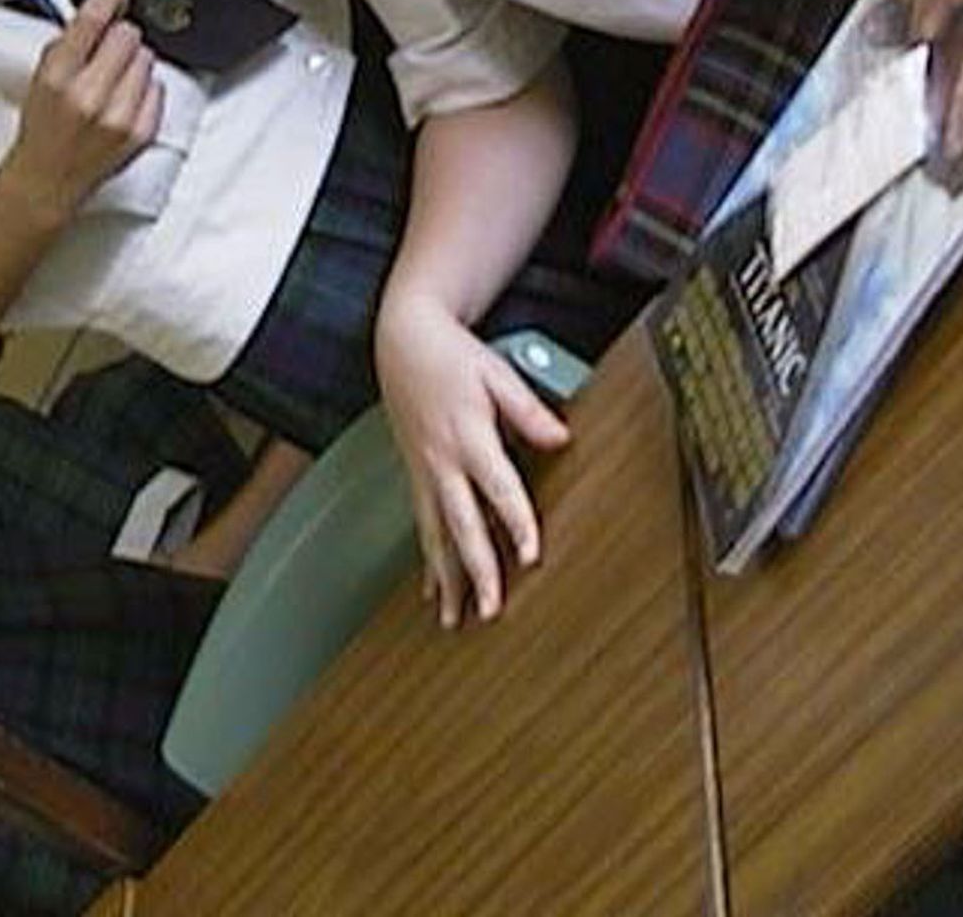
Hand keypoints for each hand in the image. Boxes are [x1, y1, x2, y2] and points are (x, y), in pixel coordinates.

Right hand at [3, 0, 163, 214]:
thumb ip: (70, 42)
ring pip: (147, 59)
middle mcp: (90, 96)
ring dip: (132, 64)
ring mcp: (119, 116)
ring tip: (111, 82)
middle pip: (128, 35)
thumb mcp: (41, 77)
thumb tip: (102, 7)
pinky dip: (144, 89)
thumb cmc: (43, 128)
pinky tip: (123, 101)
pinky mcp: (140, 132)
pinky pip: (158, 87)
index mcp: (58, 77)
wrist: (48, 179)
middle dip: (118, 37)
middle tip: (106, 51)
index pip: (92, 20)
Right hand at [374, 300, 569, 628]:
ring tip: (453, 621)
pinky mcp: (415, 474)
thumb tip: (560, 439)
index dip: (515, 523)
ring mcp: (424, 470)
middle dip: (475, 570)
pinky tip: (433, 591)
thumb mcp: (497, 373)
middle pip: (461, 523)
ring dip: (445, 579)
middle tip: (490, 610)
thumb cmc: (451, 356)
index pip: (497, 486)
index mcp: (467, 434)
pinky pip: (422, 525)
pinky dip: (428, 562)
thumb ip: (529, 410)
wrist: (402, 341)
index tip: (530, 557)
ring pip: (434, 533)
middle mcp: (441, 459)